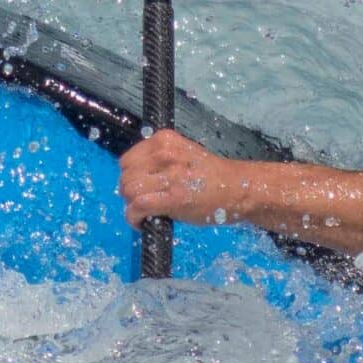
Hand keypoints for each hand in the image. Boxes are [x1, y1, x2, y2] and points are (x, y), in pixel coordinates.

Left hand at [118, 129, 240, 228]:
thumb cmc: (211, 176)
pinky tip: (142, 223)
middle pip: (125, 176)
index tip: (141, 187)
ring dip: (131, 205)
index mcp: (165, 140)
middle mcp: (164, 153)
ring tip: (144, 213)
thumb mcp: (183, 154)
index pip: (128, 160)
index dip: (130, 176)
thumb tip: (136, 177)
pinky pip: (137, 207)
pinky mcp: (173, 198)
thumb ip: (159, 160)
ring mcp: (169, 175)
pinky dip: (133, 218)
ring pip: (128, 190)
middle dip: (129, 192)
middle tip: (144, 202)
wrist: (238, 189)